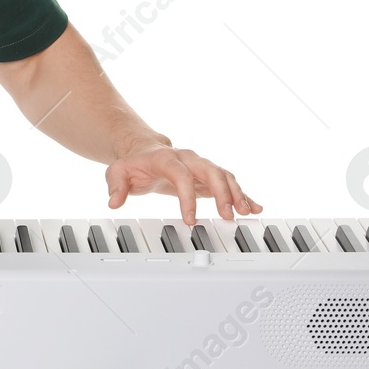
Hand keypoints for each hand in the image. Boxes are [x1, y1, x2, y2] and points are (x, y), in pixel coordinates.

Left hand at [105, 143, 260, 225]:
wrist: (143, 150)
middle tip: (228, 215)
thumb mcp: (117, 171)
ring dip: (237, 193)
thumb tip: (114, 202)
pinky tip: (254, 206)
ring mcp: (200, 166)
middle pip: (211, 170)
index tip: (190, 218)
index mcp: (166, 158)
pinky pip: (229, 183)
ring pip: (224, 176)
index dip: (187, 196)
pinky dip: (243, 194)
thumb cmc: (133, 163)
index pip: (181, 174)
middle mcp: (188, 159)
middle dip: (222, 192)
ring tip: (247, 212)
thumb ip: (116, 185)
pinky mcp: (208, 176)